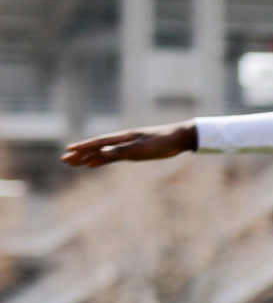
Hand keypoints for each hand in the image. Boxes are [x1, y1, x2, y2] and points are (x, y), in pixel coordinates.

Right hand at [62, 123, 195, 167]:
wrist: (178, 139)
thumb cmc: (162, 141)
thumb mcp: (143, 147)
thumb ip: (123, 150)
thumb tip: (103, 151)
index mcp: (123, 137)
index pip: (99, 142)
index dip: (84, 146)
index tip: (69, 149)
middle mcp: (121, 141)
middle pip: (97, 148)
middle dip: (81, 154)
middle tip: (64, 159)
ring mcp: (126, 147)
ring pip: (103, 153)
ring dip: (88, 158)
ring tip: (73, 163)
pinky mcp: (133, 153)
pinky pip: (113, 158)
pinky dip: (102, 161)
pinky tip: (92, 165)